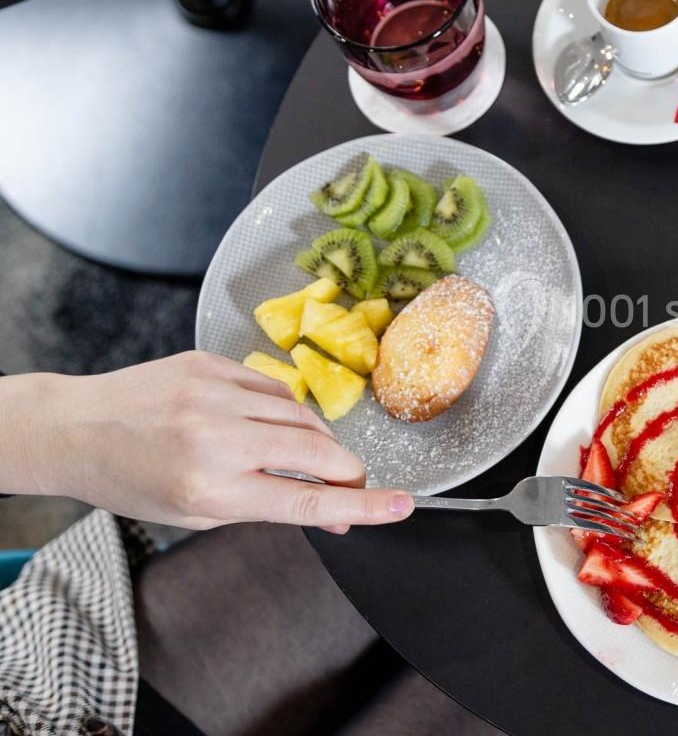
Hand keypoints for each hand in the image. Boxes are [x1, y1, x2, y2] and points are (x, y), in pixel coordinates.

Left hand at [1, 351, 412, 532]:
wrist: (76, 428)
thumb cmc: (133, 480)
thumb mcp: (198, 512)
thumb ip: (268, 506)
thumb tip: (335, 512)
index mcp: (210, 489)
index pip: (305, 501)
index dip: (362, 506)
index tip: (401, 507)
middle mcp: (214, 438)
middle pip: (317, 452)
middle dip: (347, 471)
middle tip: (352, 484)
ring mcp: (214, 394)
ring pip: (303, 416)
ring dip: (316, 441)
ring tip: (297, 456)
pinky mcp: (210, 364)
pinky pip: (274, 388)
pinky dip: (282, 410)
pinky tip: (263, 424)